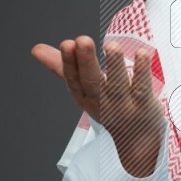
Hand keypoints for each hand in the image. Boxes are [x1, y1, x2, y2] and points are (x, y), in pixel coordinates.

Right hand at [32, 36, 165, 177]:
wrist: (136, 140)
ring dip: (115, 65)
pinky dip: (142, 71)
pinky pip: (143, 88)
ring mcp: (123, 106)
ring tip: (111, 45)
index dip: (69, 62)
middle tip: (81, 40)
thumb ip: (62, 67)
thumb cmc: (107, 107)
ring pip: (118, 86)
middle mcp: (101, 102)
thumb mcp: (82, 90)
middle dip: (86, 62)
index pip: (74, 80)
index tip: (67, 43)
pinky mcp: (144, 105)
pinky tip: (142, 53)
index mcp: (84, 96)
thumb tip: (36, 49)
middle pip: (92, 83)